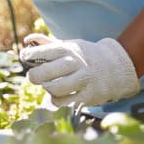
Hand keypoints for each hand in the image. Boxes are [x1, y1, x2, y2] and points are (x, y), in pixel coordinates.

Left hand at [19, 33, 139, 106]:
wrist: (117, 67)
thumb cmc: (85, 56)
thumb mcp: (69, 45)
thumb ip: (46, 43)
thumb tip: (27, 40)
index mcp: (68, 49)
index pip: (41, 52)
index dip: (28, 56)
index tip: (26, 58)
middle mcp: (76, 64)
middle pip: (44, 73)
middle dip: (34, 76)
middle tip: (34, 77)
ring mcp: (84, 80)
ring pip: (54, 89)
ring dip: (47, 89)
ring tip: (49, 85)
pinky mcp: (90, 96)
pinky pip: (66, 103)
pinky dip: (57, 101)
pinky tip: (59, 95)